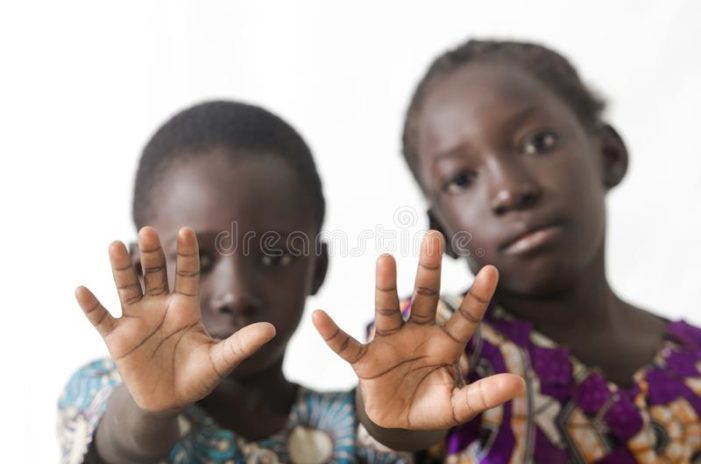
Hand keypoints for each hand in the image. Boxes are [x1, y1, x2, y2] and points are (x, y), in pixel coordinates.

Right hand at [75, 226, 275, 411]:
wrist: (169, 401)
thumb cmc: (196, 376)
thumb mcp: (220, 360)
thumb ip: (241, 344)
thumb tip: (272, 329)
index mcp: (184, 307)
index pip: (186, 274)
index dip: (186, 254)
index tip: (186, 230)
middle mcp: (159, 307)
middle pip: (154, 274)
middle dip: (152, 254)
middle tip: (148, 231)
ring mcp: (136, 320)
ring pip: (127, 288)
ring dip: (120, 268)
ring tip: (116, 245)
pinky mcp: (117, 339)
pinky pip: (101, 319)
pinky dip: (91, 306)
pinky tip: (82, 290)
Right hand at [313, 231, 523, 429]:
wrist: (398, 421)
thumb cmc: (430, 404)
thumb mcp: (459, 405)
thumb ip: (485, 394)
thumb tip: (520, 384)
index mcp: (445, 344)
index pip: (465, 317)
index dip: (477, 296)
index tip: (492, 270)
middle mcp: (417, 334)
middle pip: (425, 298)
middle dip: (429, 269)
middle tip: (434, 237)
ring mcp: (389, 344)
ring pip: (387, 309)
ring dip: (386, 286)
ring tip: (386, 259)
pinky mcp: (366, 360)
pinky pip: (347, 345)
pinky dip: (332, 333)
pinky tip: (319, 317)